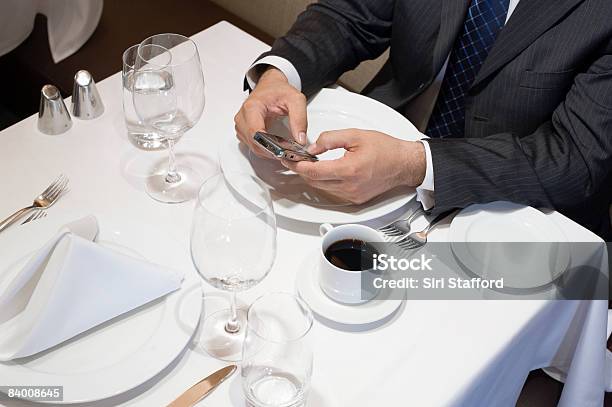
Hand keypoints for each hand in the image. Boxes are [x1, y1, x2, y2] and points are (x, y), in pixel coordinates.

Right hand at [234, 67, 307, 157]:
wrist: (270, 85)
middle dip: (271, 150)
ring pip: (252, 147)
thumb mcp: (296, 100)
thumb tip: (300, 140)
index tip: (283, 150)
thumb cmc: (279, 90)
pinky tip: (274, 144)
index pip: (256, 134)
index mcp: (252, 107)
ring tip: (282, 146)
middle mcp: (243, 117)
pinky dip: (263, 148)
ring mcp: (241, 124)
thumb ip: (300, 119)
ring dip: (267, 150)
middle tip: (287, 150)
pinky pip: (252, 145)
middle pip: (254, 143)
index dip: (269, 146)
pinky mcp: (243, 130)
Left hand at [281, 129, 425, 203]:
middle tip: (296, 159)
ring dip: (314, 177)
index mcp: (349, 170)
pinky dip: (326, 182)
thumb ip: (330, 139)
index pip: (314, 172)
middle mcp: (350, 187)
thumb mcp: (355, 135)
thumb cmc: (385, 149)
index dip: (298, 165)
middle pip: (314, 182)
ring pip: (322, 188)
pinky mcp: (355, 199)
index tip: (290, 159)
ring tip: (311, 163)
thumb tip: (313, 147)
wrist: (404, 164)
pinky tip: (326, 171)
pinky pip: (333, 192)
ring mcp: (352, 195)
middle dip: (303, 171)